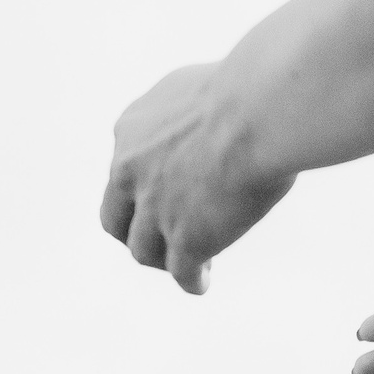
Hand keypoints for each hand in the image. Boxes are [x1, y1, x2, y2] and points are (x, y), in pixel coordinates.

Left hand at [99, 63, 295, 294]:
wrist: (258, 109)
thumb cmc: (248, 89)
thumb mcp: (197, 90)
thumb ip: (186, 113)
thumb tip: (206, 120)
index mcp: (130, 131)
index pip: (124, 170)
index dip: (142, 187)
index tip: (167, 193)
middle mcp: (130, 171)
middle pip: (115, 218)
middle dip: (134, 231)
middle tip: (159, 239)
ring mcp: (156, 208)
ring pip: (142, 250)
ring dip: (162, 259)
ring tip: (188, 264)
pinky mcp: (186, 238)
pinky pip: (181, 271)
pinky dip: (190, 280)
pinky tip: (201, 283)